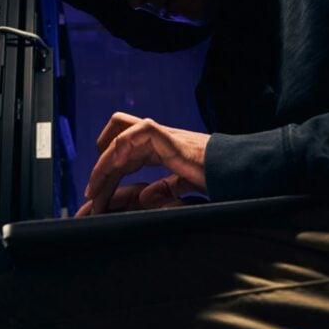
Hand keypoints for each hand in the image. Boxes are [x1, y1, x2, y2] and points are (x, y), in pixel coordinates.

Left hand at [79, 112, 209, 215]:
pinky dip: (123, 144)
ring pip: (120, 133)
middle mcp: (156, 139)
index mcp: (158, 149)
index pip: (122, 155)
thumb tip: (144, 196)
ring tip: (97, 186)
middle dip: (99, 170)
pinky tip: (117, 166)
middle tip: (90, 196)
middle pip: (114, 142)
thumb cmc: (216, 175)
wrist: (237, 170)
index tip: (96, 198)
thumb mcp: (184, 184)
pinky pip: (139, 130)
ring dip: (104, 160)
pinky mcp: (170, 137)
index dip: (106, 175)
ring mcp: (162, 135)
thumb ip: (165, 187)